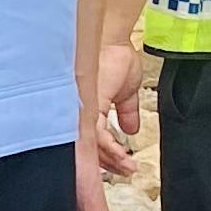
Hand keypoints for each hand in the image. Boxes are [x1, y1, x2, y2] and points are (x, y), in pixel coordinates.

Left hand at [87, 44, 145, 174]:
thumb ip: (127, 111)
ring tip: (127, 168)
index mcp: (85, 107)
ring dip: (111, 160)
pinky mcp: (84, 107)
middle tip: (124, 172)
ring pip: (90, 146)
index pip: (91, 140)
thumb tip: (132, 129)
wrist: (112, 38)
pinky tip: (121, 159)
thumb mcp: (126, 90)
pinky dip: (109, 151)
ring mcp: (79, 110)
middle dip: (106, 164)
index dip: (107, 156)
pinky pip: (94, 137)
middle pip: (87, 147)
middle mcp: (78, 111)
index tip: (123, 165)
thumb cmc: (114, 54)